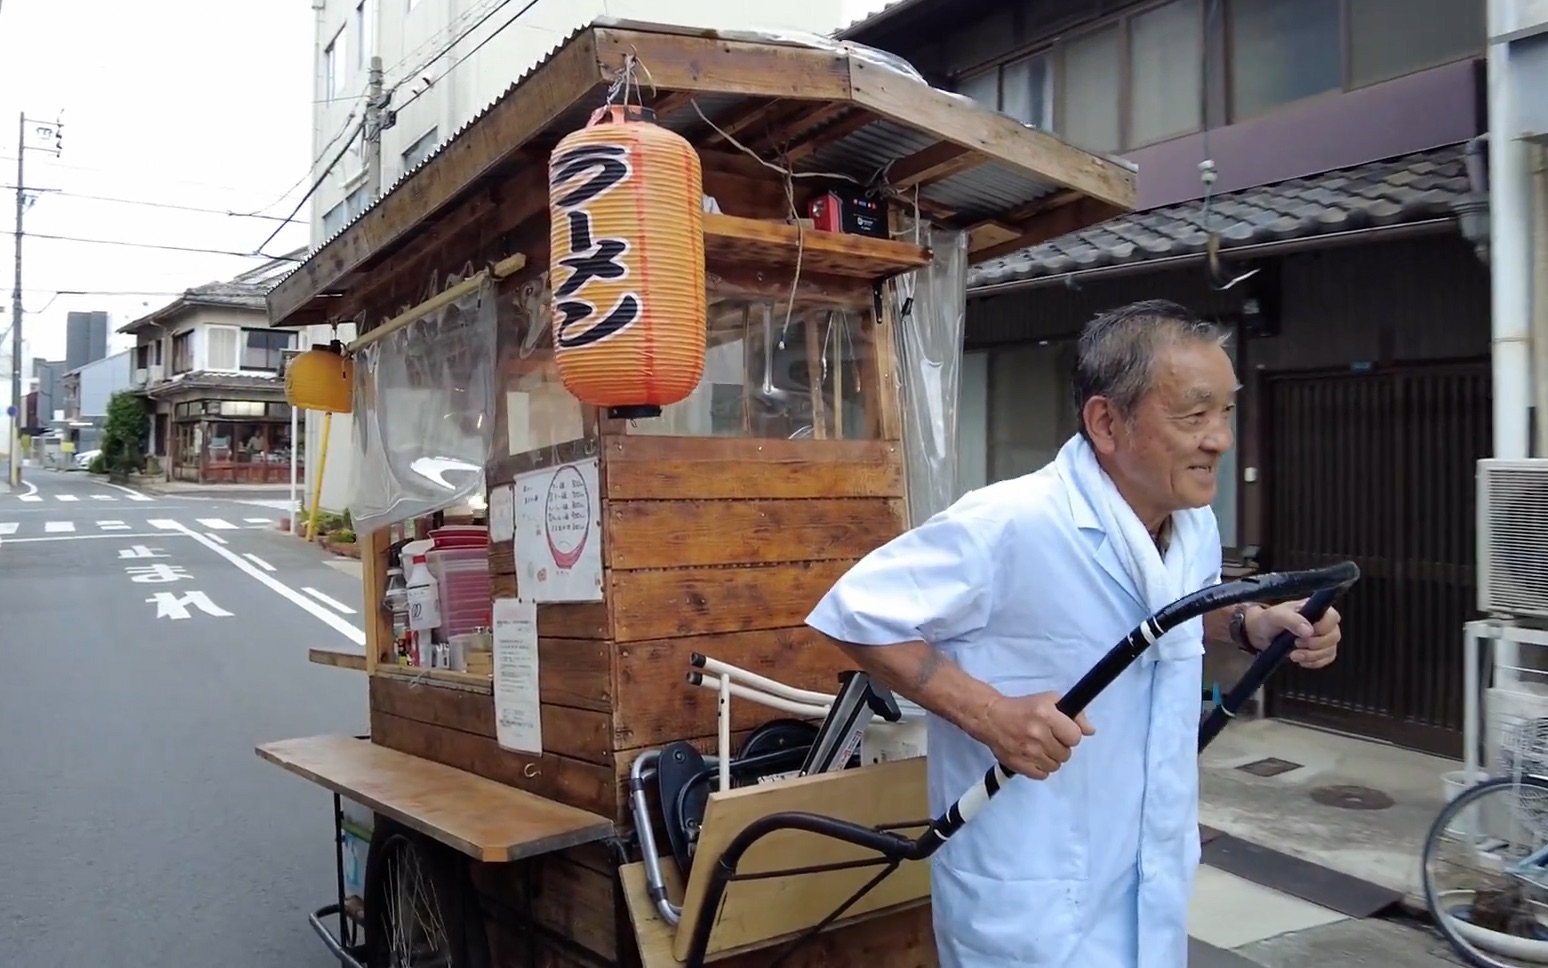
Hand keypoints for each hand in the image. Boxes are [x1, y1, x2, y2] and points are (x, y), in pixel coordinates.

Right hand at [979, 691, 1094, 779]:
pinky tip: (1034, 757)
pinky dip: (1040, 768)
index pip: (1075, 737)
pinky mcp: (1019, 765)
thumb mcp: (1050, 701)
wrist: (991, 718)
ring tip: (1040, 748)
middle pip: (1066, 754)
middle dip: (1060, 747)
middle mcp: (1038, 734)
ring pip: (1055, 766)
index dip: (1070, 735)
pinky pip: (1042, 775)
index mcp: (1046, 715)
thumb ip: (1075, 715)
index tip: (1062, 732)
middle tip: (1048, 739)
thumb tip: (1091, 731)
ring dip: (1050, 758)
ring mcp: (1028, 752)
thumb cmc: (1023, 707)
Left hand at [1246, 600, 1342, 668]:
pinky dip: (1315, 662)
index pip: (1333, 617)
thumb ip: (1291, 620)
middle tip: (1296, 644)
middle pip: (1334, 636)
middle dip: (1316, 644)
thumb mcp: (1275, 616)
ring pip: (1331, 649)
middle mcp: (1323, 622)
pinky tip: (1301, 660)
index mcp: (1315, 609)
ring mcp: (1323, 637)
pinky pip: (1327, 659)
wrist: (1261, 634)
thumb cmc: (1269, 620)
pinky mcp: (1321, 650)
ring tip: (1294, 655)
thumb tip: (1309, 631)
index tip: (1307, 634)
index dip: (1324, 628)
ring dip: (1313, 656)